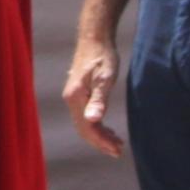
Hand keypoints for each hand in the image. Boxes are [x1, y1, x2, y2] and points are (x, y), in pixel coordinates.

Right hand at [63, 33, 126, 158]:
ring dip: (100, 136)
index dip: (102, 141)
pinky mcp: (79, 93)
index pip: (87, 128)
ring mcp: (74, 97)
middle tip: (118, 151)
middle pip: (84, 129)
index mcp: (76, 97)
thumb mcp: (105, 78)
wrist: (95, 38)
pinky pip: (86, 116)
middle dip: (101, 143)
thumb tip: (93, 121)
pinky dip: (97, 126)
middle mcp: (71, 99)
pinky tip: (108, 129)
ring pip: (85, 124)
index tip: (117, 150)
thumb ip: (99, 100)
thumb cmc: (102, 56)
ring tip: (116, 144)